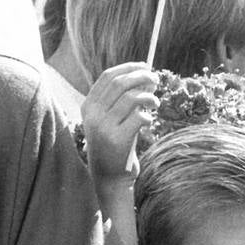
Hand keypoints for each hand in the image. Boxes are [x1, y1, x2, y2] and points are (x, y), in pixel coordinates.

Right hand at [81, 62, 157, 180]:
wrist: (110, 178)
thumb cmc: (116, 145)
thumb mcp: (112, 119)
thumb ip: (122, 99)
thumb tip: (146, 75)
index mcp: (88, 106)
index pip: (108, 76)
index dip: (129, 67)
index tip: (145, 67)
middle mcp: (93, 115)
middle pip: (121, 83)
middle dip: (142, 77)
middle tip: (156, 80)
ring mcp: (104, 127)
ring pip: (132, 98)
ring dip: (149, 97)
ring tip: (155, 104)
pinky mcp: (117, 140)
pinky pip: (139, 117)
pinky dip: (148, 116)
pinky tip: (149, 122)